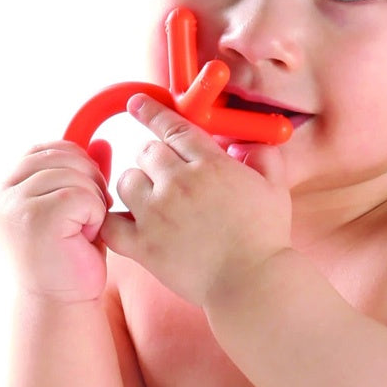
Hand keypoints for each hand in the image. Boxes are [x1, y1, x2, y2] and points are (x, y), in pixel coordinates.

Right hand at [0, 139, 112, 303]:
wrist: (62, 303)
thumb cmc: (69, 257)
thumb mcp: (76, 207)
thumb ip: (83, 174)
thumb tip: (102, 142)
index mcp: (5, 188)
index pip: (46, 149)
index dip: (76, 163)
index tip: (84, 194)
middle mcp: (2, 194)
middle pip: (63, 157)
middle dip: (89, 182)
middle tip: (88, 217)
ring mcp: (14, 206)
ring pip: (75, 175)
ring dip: (93, 201)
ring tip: (83, 230)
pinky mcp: (35, 219)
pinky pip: (81, 195)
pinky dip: (95, 216)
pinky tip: (86, 238)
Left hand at [100, 94, 291, 307]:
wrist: (252, 283)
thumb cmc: (266, 238)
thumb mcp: (276, 189)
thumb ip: (264, 157)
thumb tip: (246, 144)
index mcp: (211, 165)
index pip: (173, 127)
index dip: (152, 112)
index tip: (137, 104)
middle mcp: (179, 183)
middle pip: (147, 152)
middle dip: (155, 159)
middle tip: (167, 177)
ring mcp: (157, 214)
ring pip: (126, 180)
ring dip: (136, 185)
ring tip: (152, 201)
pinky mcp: (143, 246)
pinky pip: (110, 223)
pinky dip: (113, 220)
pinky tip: (125, 222)